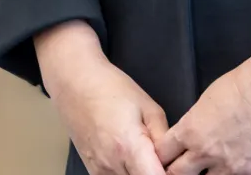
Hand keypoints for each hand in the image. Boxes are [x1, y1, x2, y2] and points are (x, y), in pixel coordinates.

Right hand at [34, 21, 166, 174]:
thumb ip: (163, 137)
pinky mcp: (92, 171)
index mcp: (129, 147)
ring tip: (144, 153)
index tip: (174, 165)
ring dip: (139, 172)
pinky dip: (126, 172)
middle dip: (154, 171)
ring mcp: (99, 171)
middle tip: (159, 156)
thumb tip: (172, 158)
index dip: (169, 174)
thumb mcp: (148, 107)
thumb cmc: (112, 89)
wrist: (76, 84)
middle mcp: (112, 165)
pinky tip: (129, 157)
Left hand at [156, 24, 250, 173]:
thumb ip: (198, 120)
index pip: (162, 154)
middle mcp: (206, 151)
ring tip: (209, 169)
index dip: (162, 157)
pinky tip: (235, 169)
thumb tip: (194, 133)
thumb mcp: (210, 96)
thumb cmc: (248, 81)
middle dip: (176, 173)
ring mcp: (230, 166)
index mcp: (192, 128)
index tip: (166, 158)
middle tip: (181, 170)